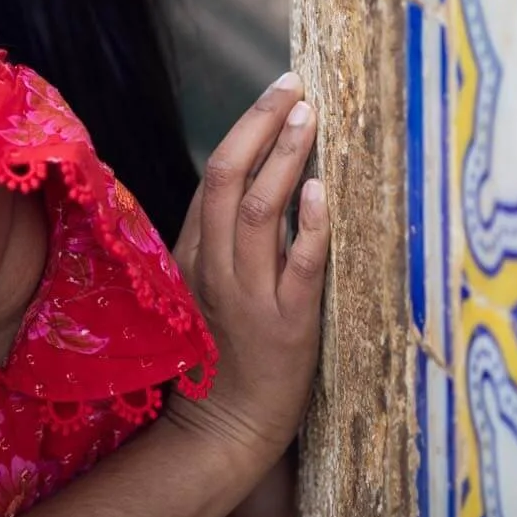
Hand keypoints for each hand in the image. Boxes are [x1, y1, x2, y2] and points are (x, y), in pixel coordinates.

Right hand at [165, 73, 328, 476]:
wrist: (225, 429)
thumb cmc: (223, 355)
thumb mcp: (208, 287)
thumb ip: (224, 238)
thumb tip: (263, 176)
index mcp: (194, 253)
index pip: (212, 175)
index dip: (246, 128)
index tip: (277, 92)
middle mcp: (215, 266)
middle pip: (226, 178)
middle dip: (262, 126)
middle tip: (294, 87)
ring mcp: (248, 295)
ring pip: (257, 211)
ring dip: (284, 159)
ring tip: (310, 119)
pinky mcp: (286, 325)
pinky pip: (296, 267)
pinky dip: (308, 226)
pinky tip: (321, 193)